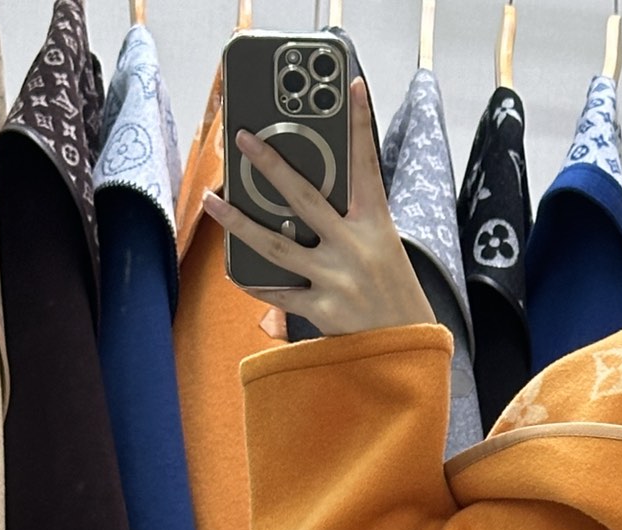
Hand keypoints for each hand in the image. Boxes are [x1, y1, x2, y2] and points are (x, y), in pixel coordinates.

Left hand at [202, 78, 434, 335]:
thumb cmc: (396, 297)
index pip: (367, 167)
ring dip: (240, 221)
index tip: (352, 86)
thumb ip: (352, 222)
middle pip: (305, 198)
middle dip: (271, 165)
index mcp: (377, 227)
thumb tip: (302, 199)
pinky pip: (281, 294)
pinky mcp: (324, 310)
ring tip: (214, 201)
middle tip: (243, 138)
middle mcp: (356, 248)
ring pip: (277, 245)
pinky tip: (235, 271)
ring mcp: (337, 279)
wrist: (408, 351)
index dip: (360, 125)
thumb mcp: (386, 250)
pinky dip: (257, 283)